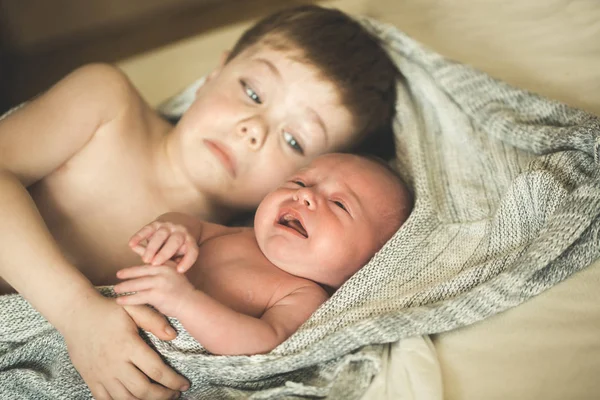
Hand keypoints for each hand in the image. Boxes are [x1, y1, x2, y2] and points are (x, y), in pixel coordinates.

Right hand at [63, 296, 188, 398]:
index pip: (156, 370)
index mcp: (128, 346)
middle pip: (143, 390)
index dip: (173, 381)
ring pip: (126, 399)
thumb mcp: (133, 308)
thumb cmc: (107, 310)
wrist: (76, 314)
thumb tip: (173, 335)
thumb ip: (154, 320)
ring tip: (159, 397)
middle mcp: (115, 364)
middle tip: (175, 394)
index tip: (184, 384)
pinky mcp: (91, 379)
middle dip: (163, 395)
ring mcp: (101, 374)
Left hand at [115, 265, 195, 316]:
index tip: (122, 267)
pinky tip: (120, 301)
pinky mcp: (157, 295)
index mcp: (166, 263)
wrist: (190, 303)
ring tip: (116, 289)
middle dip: (126, 274)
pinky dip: (128, 299)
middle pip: (139, 271)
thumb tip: (140, 250)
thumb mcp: (171, 272)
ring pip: (136, 284)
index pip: (147, 261)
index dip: (133, 263)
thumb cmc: (179, 288)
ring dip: (124, 287)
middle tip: (117, 276)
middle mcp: (163, 270)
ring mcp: (160, 282)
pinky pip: (138, 297)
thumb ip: (157, 263)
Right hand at [129, 221, 198, 272]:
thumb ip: (176, 261)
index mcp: (189, 240)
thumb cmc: (179, 246)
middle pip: (174, 242)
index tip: (179, 270)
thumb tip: (171, 271)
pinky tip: (131, 244)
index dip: (187, 261)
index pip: (191, 250)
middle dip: (164, 253)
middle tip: (154, 264)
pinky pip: (147, 229)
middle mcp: (180, 232)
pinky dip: (138, 236)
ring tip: (145, 260)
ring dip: (152, 247)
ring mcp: (168, 226)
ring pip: (160, 235)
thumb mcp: (182, 253)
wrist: (180, 221)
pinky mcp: (156, 223)